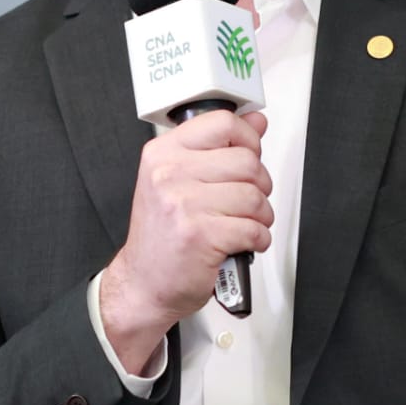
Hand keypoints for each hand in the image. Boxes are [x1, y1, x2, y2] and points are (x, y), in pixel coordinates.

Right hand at [98, 110, 271, 373]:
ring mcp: (183, 205)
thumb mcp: (179, 180)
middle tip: (249, 198)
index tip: (250, 152)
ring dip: (262, 214)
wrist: (142, 284)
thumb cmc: (162, 234)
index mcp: (163, 153)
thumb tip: (256, 120)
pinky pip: (253, 228)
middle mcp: (169, 174)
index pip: (222, 123)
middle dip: (260, 183)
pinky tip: (246, 241)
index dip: (248, 138)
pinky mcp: (200, 236)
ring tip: (248, 222)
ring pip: (254, 196)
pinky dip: (259, 238)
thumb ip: (218, 147)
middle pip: (246, 160)